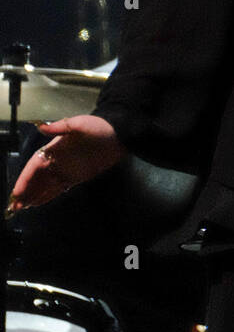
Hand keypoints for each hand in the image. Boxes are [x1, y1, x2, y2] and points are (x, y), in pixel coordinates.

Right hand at [5, 115, 128, 217]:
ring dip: (34, 195)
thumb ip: (60, 127)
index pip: (35, 166)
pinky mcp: (77, 177)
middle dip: (26, 191)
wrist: (119, 134)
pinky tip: (39, 203)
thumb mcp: (78, 124)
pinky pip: (59, 188)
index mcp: (54, 148)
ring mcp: (66, 169)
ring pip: (46, 185)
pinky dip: (48, 195)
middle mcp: (57, 160)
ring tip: (23, 207)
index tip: (17, 192)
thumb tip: (41, 126)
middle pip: (38, 178)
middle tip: (16, 206)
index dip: (25, 179)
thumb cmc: (98, 127)